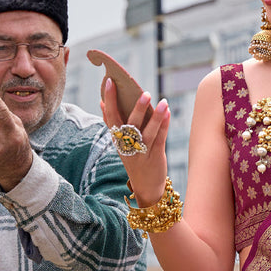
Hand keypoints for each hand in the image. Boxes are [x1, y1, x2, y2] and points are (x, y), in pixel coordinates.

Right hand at [101, 78, 169, 206]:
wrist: (146, 188)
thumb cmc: (134, 160)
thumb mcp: (120, 144)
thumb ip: (112, 123)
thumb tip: (101, 103)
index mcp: (117, 140)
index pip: (111, 118)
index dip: (109, 100)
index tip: (110, 82)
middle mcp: (127, 146)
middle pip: (129, 126)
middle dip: (137, 109)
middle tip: (144, 93)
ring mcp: (141, 153)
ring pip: (147, 133)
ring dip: (156, 117)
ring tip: (163, 103)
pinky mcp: (155, 157)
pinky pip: (160, 139)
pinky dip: (164, 126)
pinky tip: (168, 113)